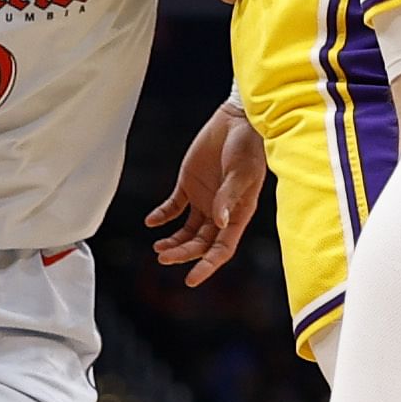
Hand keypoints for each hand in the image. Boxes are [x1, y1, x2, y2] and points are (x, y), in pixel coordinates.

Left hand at [146, 105, 267, 281]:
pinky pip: (173, 207)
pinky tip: (151, 222)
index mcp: (238, 213)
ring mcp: (205, 200)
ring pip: (186, 231)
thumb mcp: (241, 172)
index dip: (207, 265)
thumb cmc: (248, 147)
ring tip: (157, 247)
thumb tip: (219, 223)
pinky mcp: (189, 186)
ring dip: (173, 241)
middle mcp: (221, 212)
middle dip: (183, 254)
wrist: (237, 121)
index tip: (190, 280)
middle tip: (163, 257)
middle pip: (201, 243)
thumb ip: (228, 197)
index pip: (222, 248)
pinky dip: (162, 217)